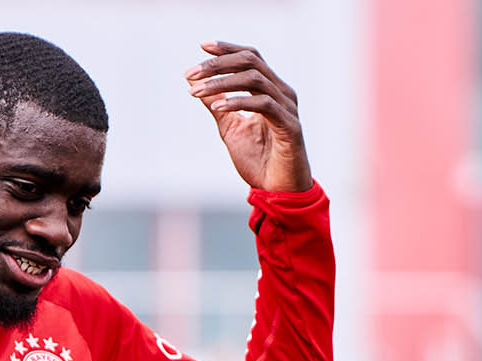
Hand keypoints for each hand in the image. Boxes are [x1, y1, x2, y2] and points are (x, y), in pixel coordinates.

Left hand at [185, 40, 312, 192]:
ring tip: (196, 92)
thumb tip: (193, 81)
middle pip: (251, 61)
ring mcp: (288, 108)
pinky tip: (217, 107)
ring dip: (221, 83)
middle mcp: (282, 94)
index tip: (202, 46)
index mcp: (271, 90)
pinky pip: (263, 104)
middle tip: (191, 73)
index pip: (251, 57)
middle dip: (217, 64)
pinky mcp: (290, 126)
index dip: (227, 49)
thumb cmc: (259, 161)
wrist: (278, 192)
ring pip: (254, 79)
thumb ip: (216, 103)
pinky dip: (237, 102)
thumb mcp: (230, 128)